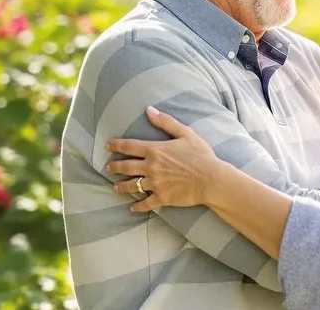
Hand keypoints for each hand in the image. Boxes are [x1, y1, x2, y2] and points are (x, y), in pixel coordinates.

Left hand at [105, 106, 222, 212]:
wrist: (211, 179)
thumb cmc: (201, 155)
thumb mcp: (185, 133)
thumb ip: (166, 122)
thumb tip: (149, 110)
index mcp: (155, 150)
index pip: (129, 146)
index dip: (116, 145)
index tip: (107, 146)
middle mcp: (151, 167)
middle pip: (126, 166)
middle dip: (115, 166)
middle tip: (108, 167)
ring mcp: (155, 184)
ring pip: (132, 186)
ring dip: (121, 186)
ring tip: (114, 187)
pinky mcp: (162, 198)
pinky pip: (145, 203)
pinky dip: (137, 206)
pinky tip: (132, 208)